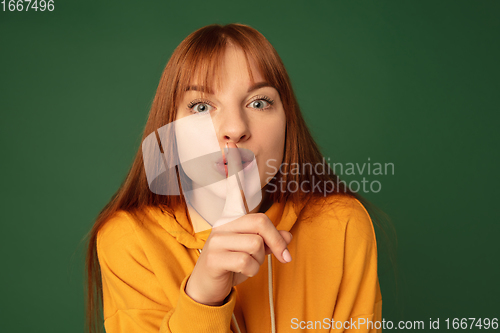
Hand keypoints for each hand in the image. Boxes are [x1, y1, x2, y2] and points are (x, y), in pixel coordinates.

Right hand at [185, 142, 292, 305]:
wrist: (208, 287)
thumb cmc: (231, 264)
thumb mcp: (254, 252)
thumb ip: (270, 242)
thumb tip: (288, 236)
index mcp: (232, 218)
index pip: (234, 189)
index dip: (235, 168)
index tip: (230, 144)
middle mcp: (223, 224)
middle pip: (261, 222)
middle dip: (277, 242)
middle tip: (284, 257)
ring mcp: (216, 239)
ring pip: (256, 245)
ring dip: (259, 262)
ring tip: (247, 265)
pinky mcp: (213, 256)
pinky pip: (247, 261)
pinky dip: (251, 271)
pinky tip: (239, 272)